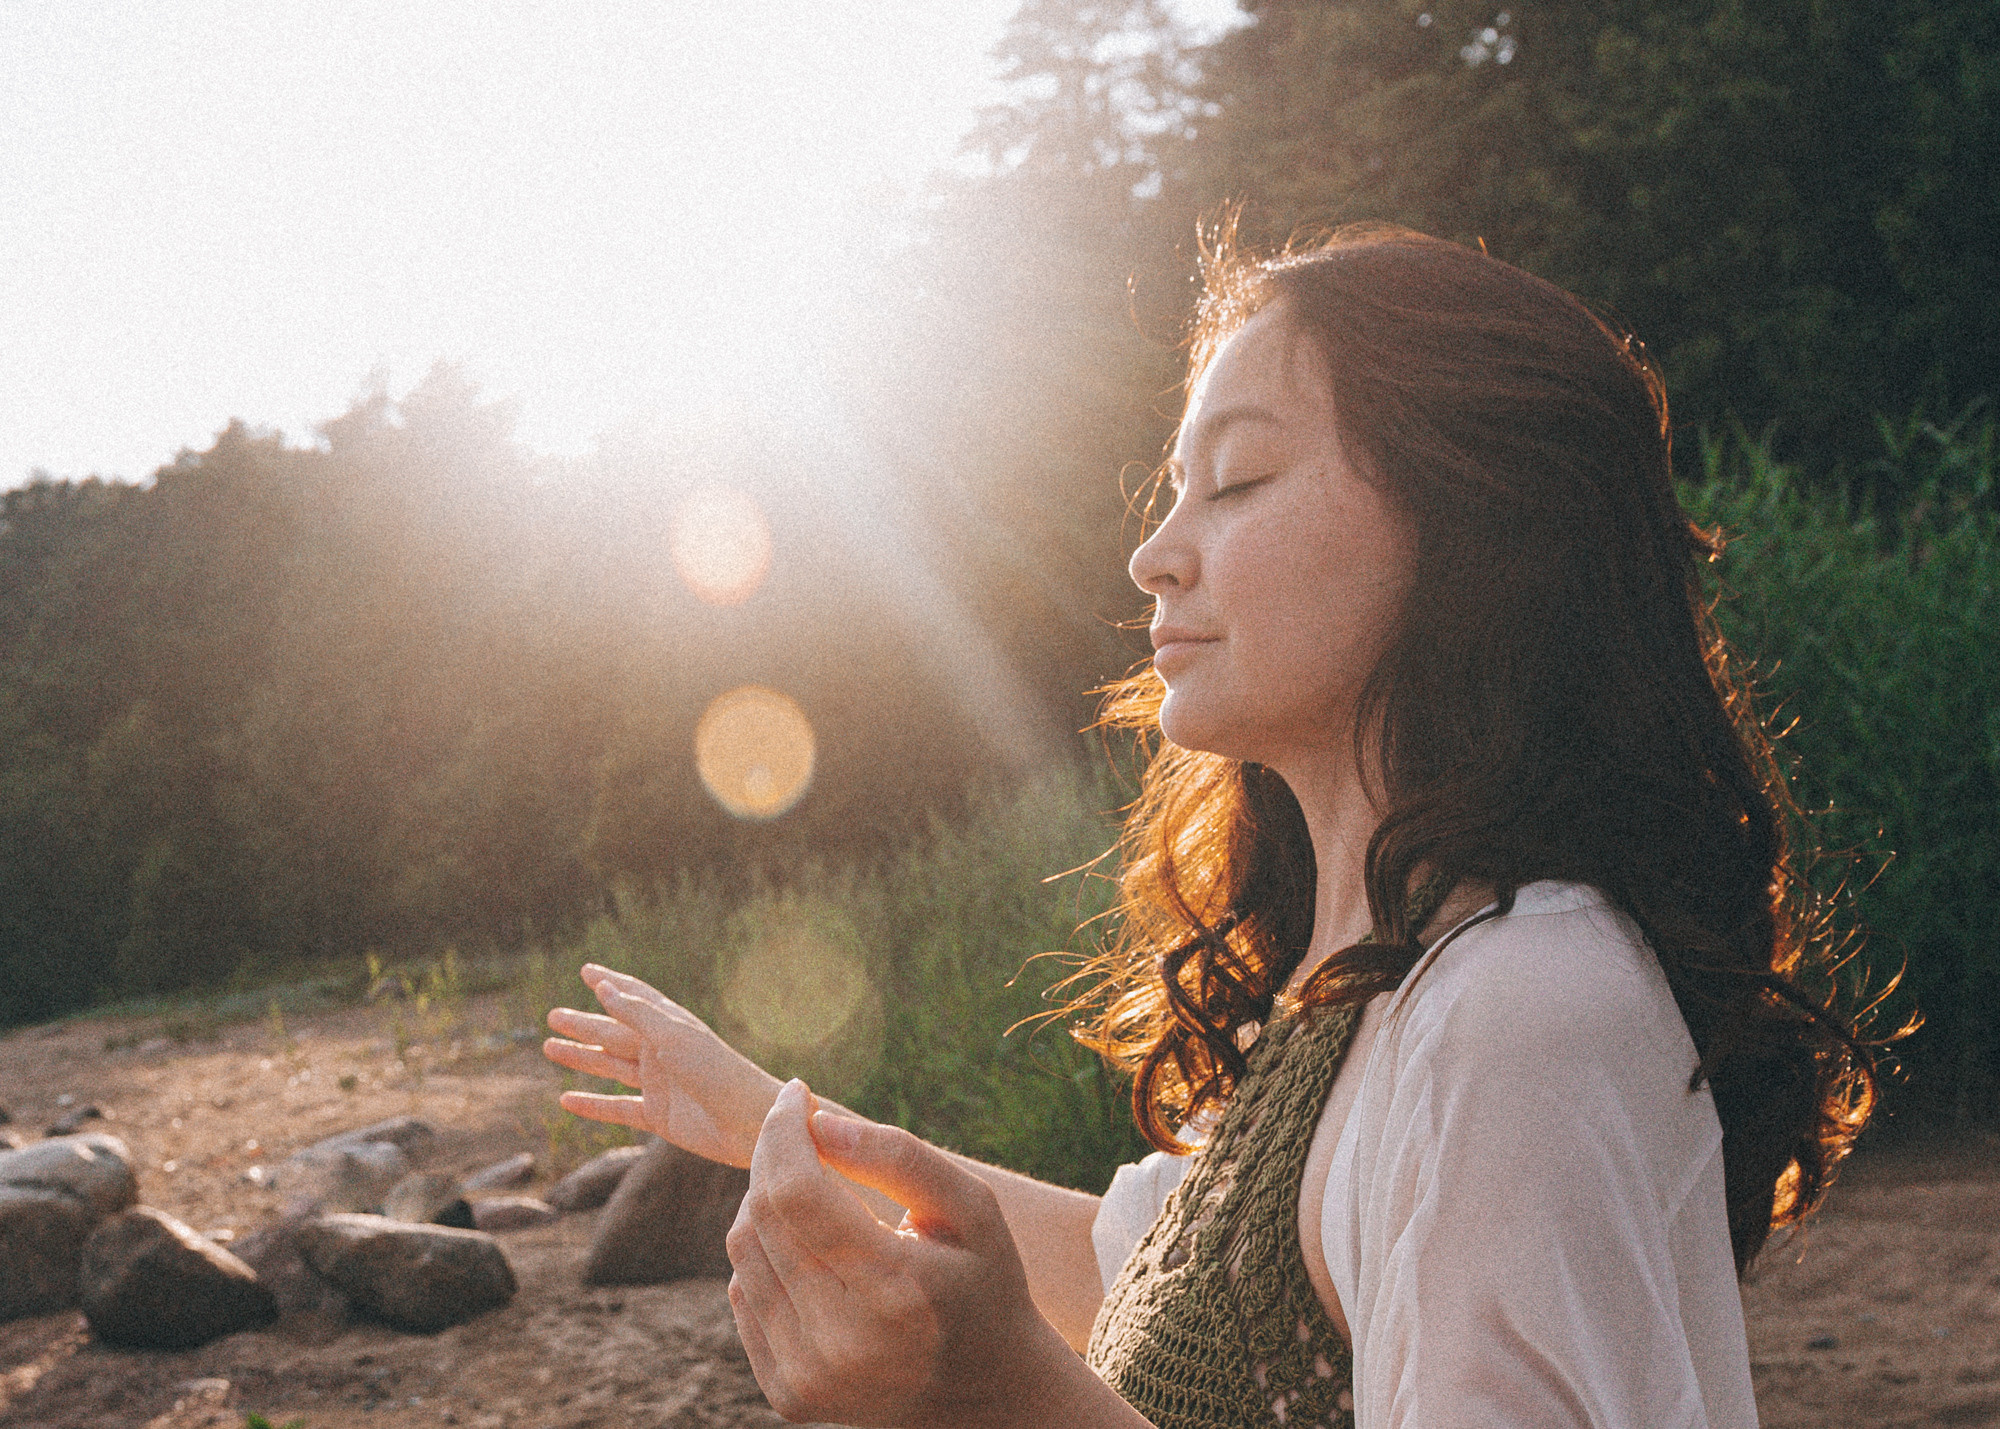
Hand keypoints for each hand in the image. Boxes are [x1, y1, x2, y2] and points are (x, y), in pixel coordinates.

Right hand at [543, 964, 779, 1167]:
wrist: (749, 1122)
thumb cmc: (718, 1071)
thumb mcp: (674, 1037)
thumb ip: (637, 1014)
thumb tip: (603, 986)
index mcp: (670, 1026)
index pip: (634, 997)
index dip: (611, 983)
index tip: (586, 971)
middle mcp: (662, 1051)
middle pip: (614, 1033)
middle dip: (584, 1024)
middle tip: (553, 1016)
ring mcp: (659, 1084)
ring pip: (610, 1067)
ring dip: (582, 1058)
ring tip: (549, 1048)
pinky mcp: (658, 1115)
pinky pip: (617, 1108)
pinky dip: (592, 1104)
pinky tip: (565, 1100)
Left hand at [727, 1080, 1071, 1427]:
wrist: (985, 1392)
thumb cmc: (982, 1283)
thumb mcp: (971, 1209)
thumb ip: (900, 1157)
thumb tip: (819, 1122)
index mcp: (897, 1291)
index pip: (798, 1193)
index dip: (784, 1131)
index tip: (796, 1093)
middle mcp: (844, 1343)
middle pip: (763, 1216)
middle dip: (773, 1153)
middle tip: (801, 1128)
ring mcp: (809, 1377)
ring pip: (743, 1251)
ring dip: (764, 1200)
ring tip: (809, 1187)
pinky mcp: (787, 1394)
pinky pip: (743, 1293)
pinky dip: (765, 1252)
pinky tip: (807, 1246)